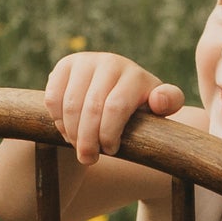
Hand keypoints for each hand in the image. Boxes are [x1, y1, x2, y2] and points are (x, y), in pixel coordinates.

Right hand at [45, 53, 183, 165]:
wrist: (112, 91)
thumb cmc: (138, 108)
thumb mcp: (156, 109)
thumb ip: (168, 103)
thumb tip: (158, 100)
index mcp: (135, 75)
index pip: (115, 107)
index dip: (108, 134)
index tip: (111, 151)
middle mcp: (110, 62)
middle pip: (91, 108)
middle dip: (88, 140)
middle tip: (89, 159)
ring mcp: (85, 61)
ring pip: (70, 105)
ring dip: (72, 133)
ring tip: (79, 146)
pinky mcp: (64, 66)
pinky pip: (53, 98)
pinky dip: (58, 120)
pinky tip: (68, 130)